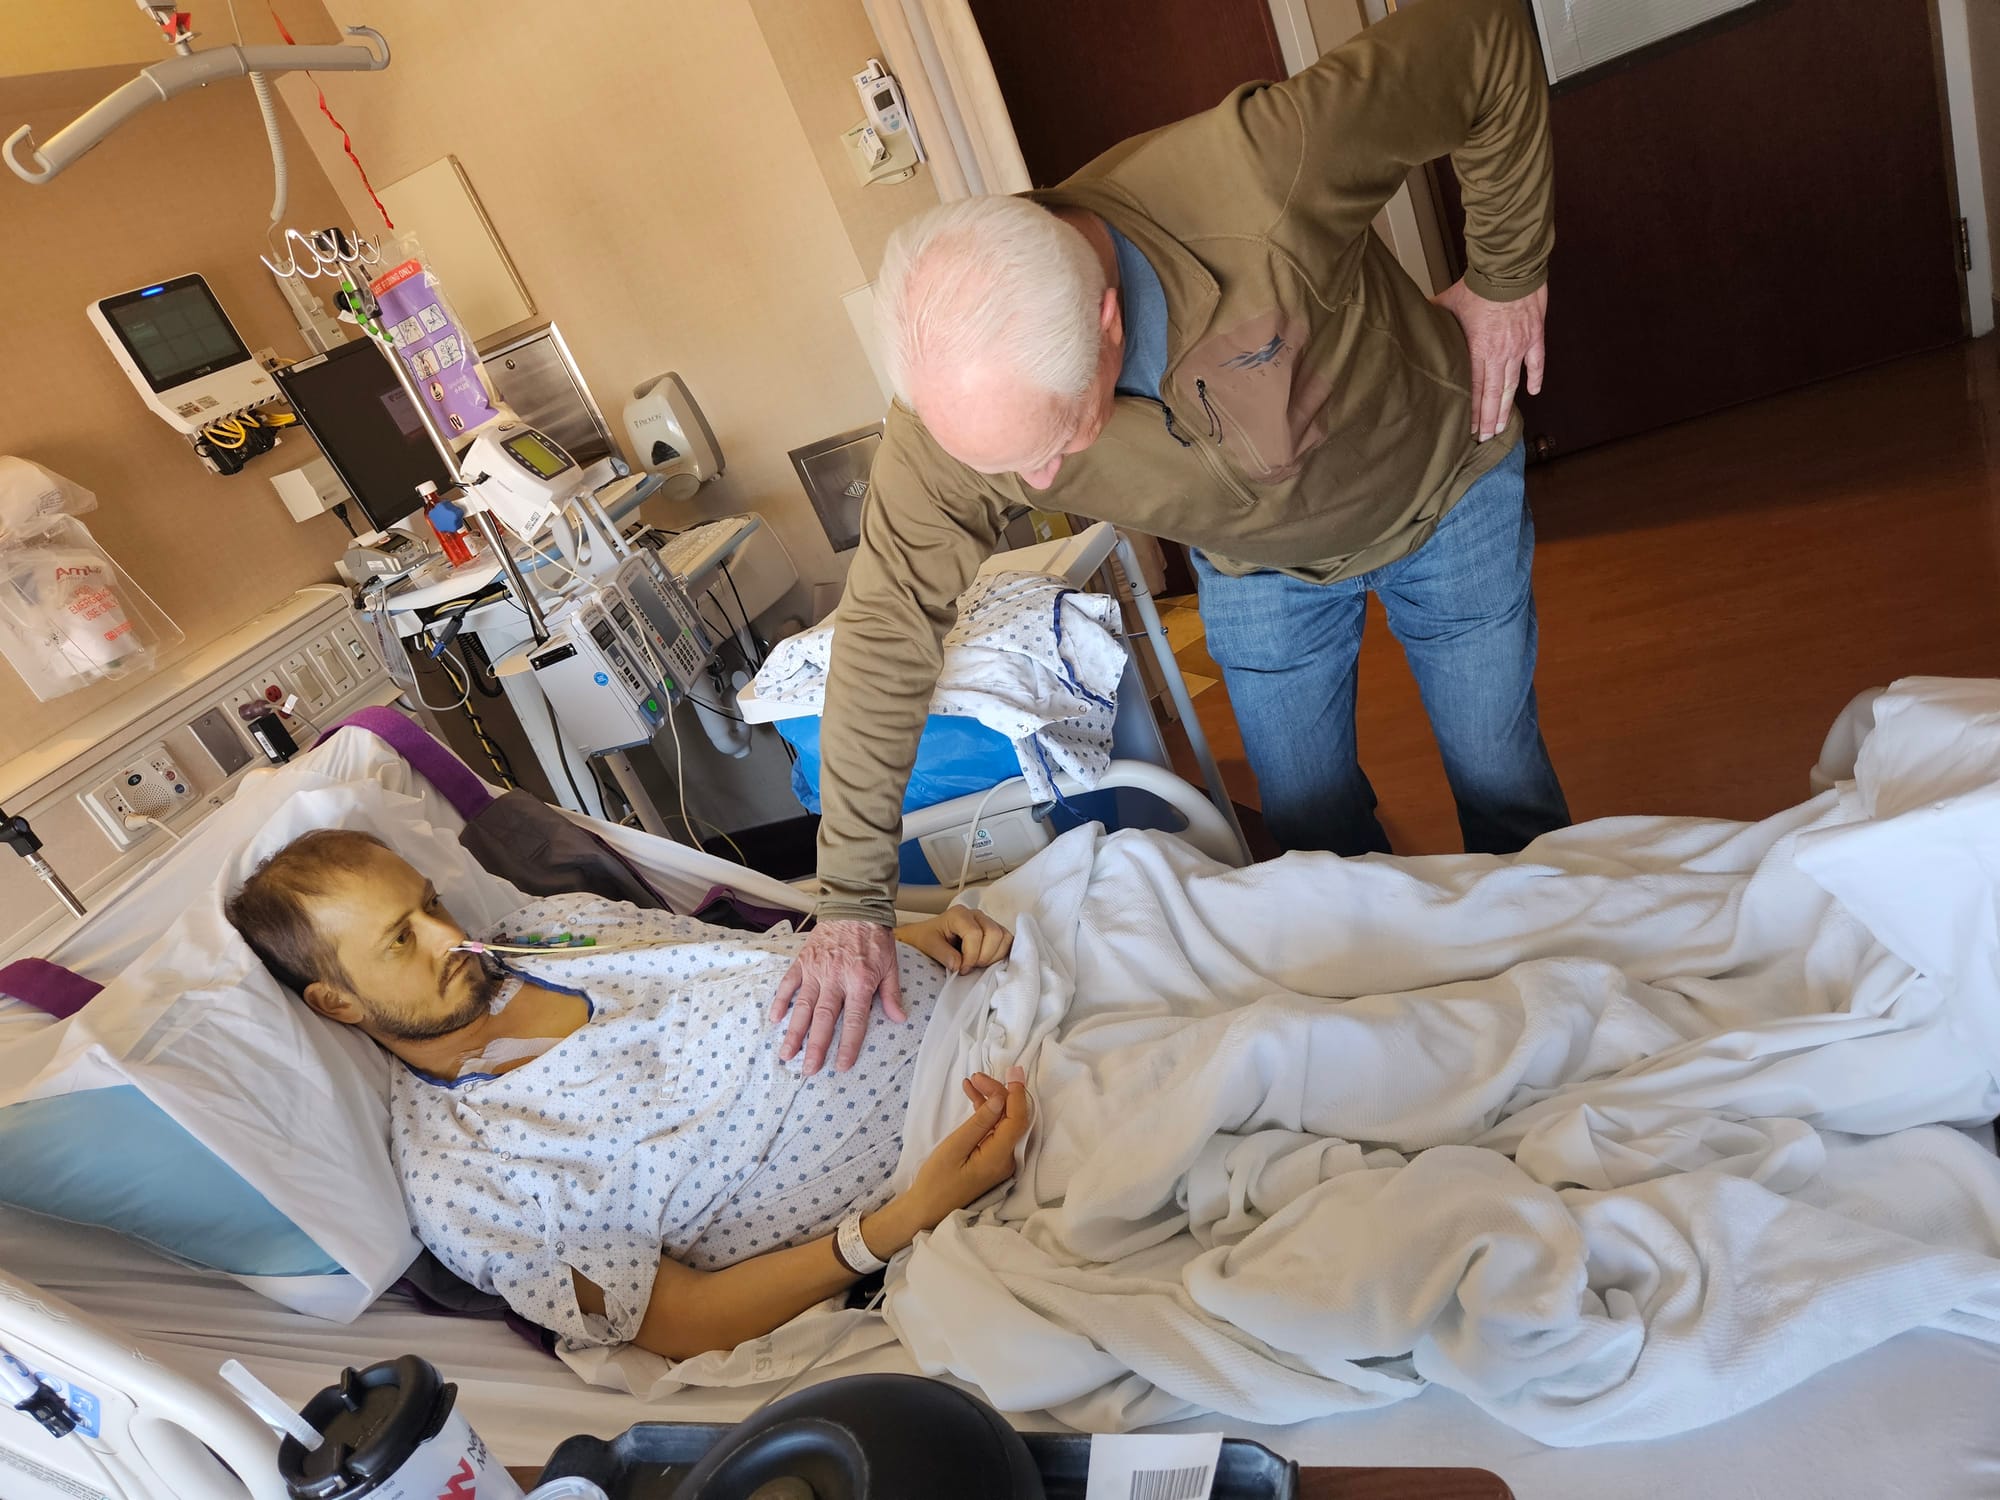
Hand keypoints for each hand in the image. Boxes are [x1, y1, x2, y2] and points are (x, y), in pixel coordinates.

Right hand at [770, 919, 903, 1075]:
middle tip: (808, 1069)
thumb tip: (899, 1019)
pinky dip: (781, 1000)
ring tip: (787, 1053)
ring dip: (794, 1031)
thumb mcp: (891, 965)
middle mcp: (835, 978)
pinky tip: (775, 1019)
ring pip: (802, 1005)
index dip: (847, 1044)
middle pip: (823, 1018)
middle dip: (815, 1046)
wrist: (855, 907)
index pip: (854, 1019)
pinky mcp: (803, 961)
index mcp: (860, 981)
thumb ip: (891, 993)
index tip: (840, 1066)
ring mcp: (816, 969)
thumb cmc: (874, 938)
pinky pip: (789, 983)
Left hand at [894, 906, 1013, 974]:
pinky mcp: (994, 930)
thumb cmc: (926, 939)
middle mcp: (976, 914)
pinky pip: (1007, 941)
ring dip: (994, 956)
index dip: (971, 955)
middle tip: (970, 967)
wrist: (926, 937)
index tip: (962, 969)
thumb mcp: (928, 945)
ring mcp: (987, 921)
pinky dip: (1001, 954)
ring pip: (1004, 937)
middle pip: (994, 933)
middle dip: (984, 956)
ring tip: (977, 964)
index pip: (975, 934)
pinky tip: (987, 961)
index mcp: (959, 914)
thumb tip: (959, 964)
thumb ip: (943, 954)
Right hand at [902, 1069, 1032, 1226]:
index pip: (1017, 1120)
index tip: (1012, 1071)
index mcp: (999, 1157)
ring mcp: (1000, 1159)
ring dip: (990, 1099)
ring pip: (1002, 1121)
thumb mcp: (954, 1147)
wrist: (927, 1209)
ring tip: (971, 1080)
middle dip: (998, 1092)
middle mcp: (1006, 1158)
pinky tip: (971, 1094)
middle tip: (976, 1076)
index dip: (1017, 1093)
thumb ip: (979, 1122)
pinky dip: (984, 1112)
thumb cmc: (936, 1181)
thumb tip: (1001, 1098)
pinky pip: (994, 1130)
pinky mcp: (991, 1158)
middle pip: (1011, 1118)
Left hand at [1432, 279, 1546, 442]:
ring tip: (1502, 427)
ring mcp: (1518, 348)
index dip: (1469, 411)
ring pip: (1511, 386)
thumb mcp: (1448, 302)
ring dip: (1506, 408)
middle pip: (1491, 394)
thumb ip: (1433, 317)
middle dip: (1487, 419)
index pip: (1471, 388)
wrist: (1509, 270)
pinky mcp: (1534, 337)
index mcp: (1476, 350)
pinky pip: (1536, 363)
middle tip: (1484, 439)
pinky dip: (1535, 378)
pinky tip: (1532, 393)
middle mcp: (1498, 354)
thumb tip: (1412, 319)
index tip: (1466, 429)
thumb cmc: (1477, 286)